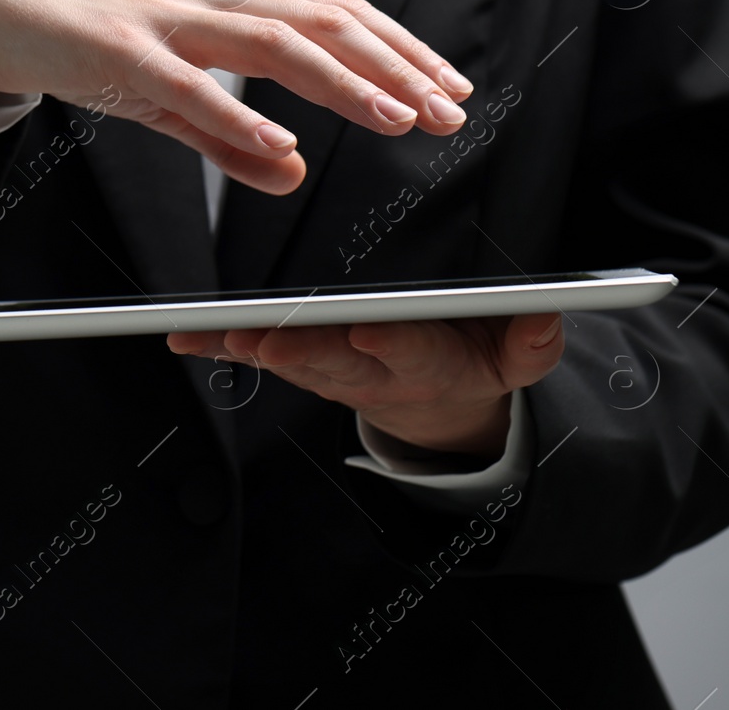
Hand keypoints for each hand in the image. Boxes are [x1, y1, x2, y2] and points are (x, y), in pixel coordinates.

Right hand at [0, 0, 473, 194]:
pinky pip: (187, 86)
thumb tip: (292, 174)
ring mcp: (166, 20)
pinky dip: (237, 117)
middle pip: (323, 22)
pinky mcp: (117, 49)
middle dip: (393, 68)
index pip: (334, 18)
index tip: (447, 89)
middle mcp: (210, 0)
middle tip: (445, 111)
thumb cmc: (84, 39)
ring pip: (272, 42)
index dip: (398, 51)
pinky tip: (280, 147)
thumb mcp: (166, 97)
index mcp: (229, 4)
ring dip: (340, 82)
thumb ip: (227, 138)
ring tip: (392, 118)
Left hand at [167, 314, 564, 458]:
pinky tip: (182, 337)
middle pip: (333, 359)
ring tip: (217, 334)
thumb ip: (530, 343)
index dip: (386, 344)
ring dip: (252, 347)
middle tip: (268, 337)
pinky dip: (218, 345)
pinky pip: (259, 352)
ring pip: (288, 358)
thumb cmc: (472, 365)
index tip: (366, 331)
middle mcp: (369, 372)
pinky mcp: (302, 364)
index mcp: (426, 365)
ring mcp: (330, 372)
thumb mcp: (515, 362)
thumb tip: (546, 315)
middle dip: (299, 348)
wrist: (436, 414)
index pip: (407, 352)